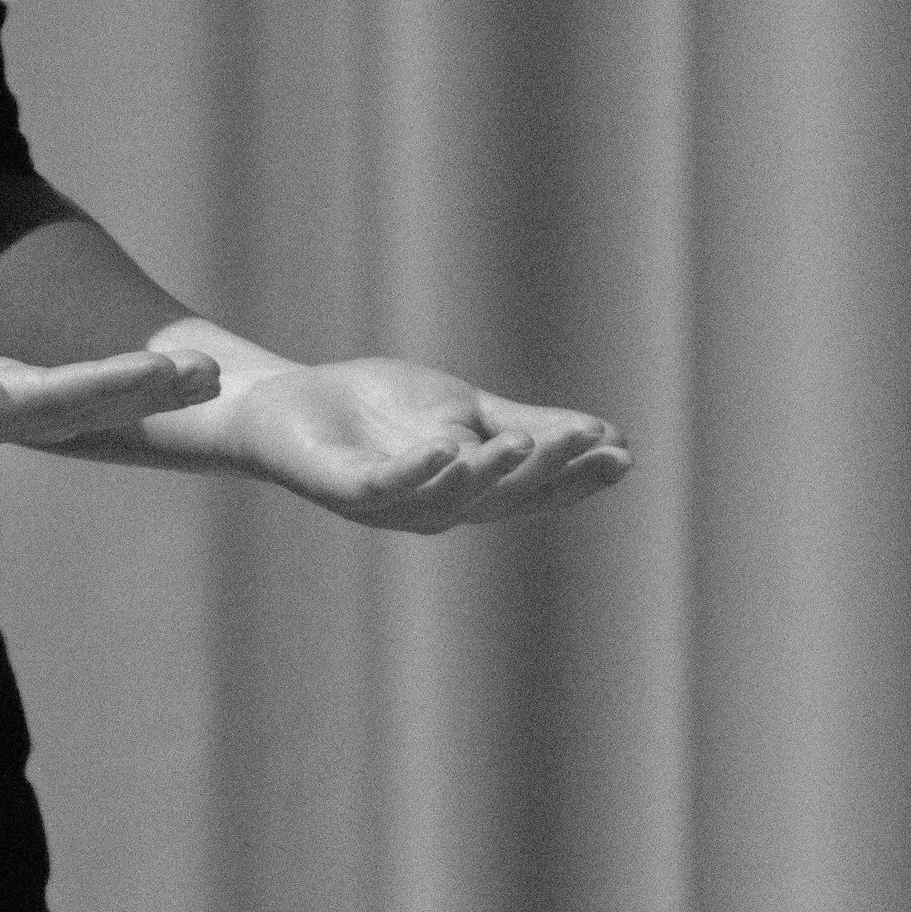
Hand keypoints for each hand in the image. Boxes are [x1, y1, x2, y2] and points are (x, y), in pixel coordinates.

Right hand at [0, 248, 220, 453]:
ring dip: (136, 394)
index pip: (56, 398)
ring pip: (76, 410)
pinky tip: (145, 374)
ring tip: (200, 375)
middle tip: (214, 374)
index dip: (117, 382)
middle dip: (147, 395)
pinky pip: (60, 399)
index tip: (174, 369)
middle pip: (80, 413)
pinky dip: (106, 387)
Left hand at [211, 358, 629, 532]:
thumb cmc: (375, 412)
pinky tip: (445, 450)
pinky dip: (416, 471)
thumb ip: (522, 423)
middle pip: (500, 497)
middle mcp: (434, 508)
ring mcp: (388, 502)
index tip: (623, 455)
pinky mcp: (342, 487)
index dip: (576, 478)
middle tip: (591, 442)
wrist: (287, 403)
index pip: (532, 490)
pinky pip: (383, 485)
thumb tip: (606, 433)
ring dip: (489, 474)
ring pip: (449, 498)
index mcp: (468, 492)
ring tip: (526, 445)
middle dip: (548, 472)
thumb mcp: (461, 411)